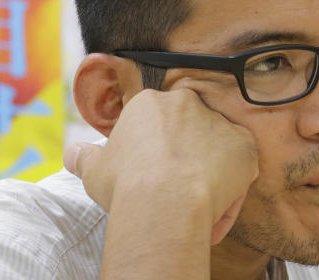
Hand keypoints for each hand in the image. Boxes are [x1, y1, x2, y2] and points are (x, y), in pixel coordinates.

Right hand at [64, 88, 258, 243]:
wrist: (163, 200)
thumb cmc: (126, 184)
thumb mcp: (94, 169)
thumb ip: (83, 156)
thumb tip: (72, 154)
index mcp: (151, 103)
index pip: (155, 124)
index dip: (152, 154)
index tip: (149, 177)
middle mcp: (187, 104)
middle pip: (188, 132)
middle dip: (182, 159)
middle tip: (172, 192)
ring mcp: (219, 123)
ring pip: (215, 152)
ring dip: (207, 176)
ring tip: (192, 209)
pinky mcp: (245, 147)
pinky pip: (239, 170)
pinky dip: (230, 192)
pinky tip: (211, 215)